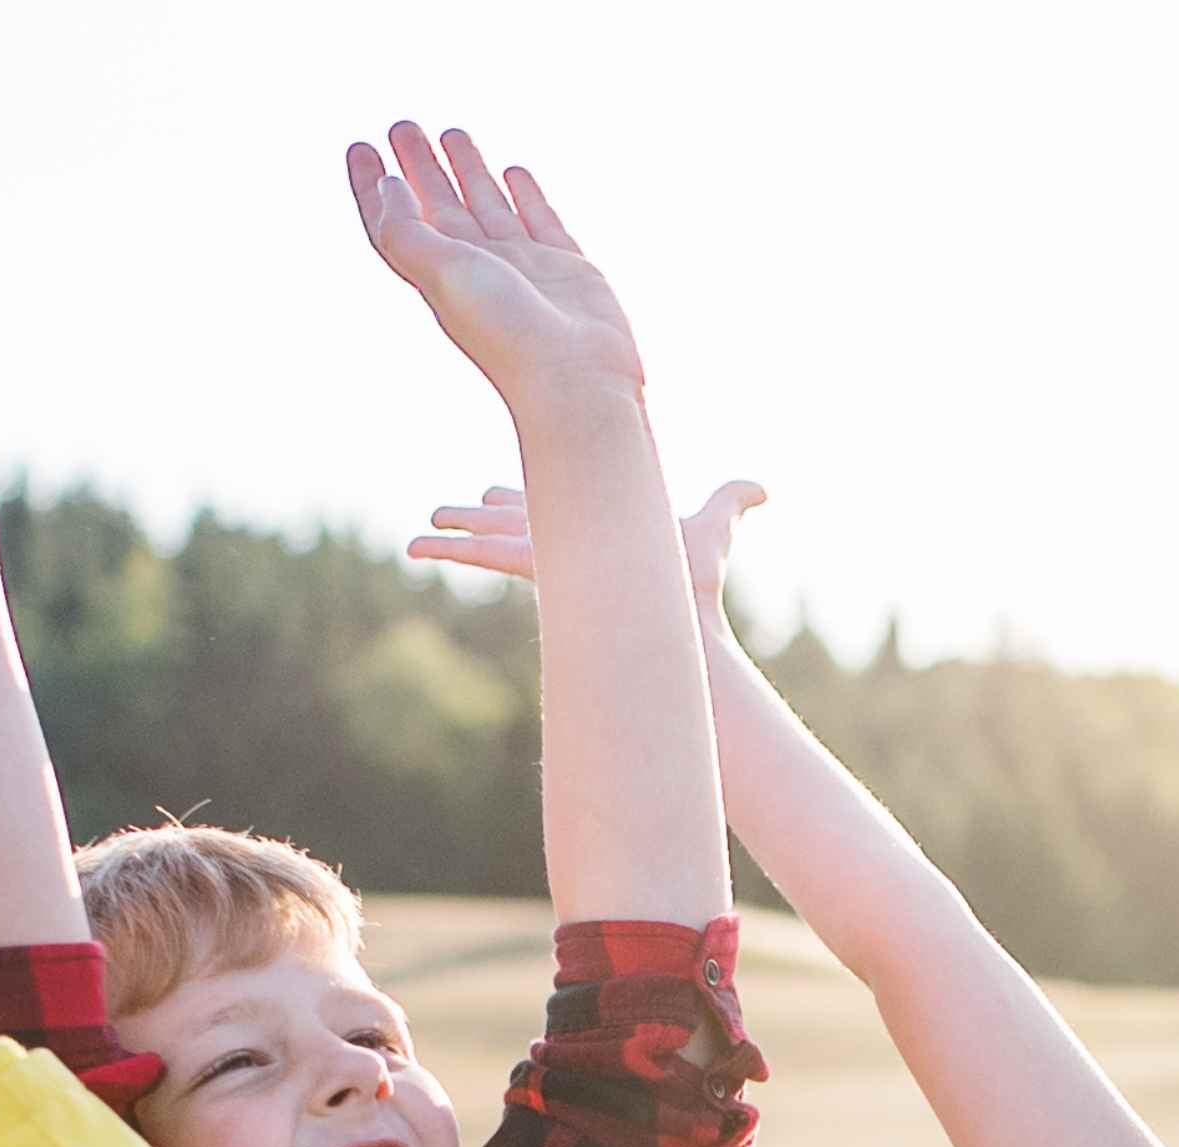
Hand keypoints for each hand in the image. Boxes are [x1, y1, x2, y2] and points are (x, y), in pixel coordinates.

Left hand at [350, 124, 639, 402]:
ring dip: (467, 169)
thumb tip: (388, 186)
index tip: (360, 147)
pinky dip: (525, 193)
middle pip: (439, 205)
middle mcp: (477, 268)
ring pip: (486, 204)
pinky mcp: (565, 267)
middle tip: (401, 125)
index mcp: (440, 273)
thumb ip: (405, 231)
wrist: (576, 379)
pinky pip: (539, 218)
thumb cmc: (506, 333)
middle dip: (418, 165)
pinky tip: (514, 171)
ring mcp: (522, 266)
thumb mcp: (440, 274)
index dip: (373, 187)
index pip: (397, 221)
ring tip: (452, 132)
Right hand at [402, 474, 763, 604]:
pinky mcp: (538, 568)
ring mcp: (549, 558)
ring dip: (453, 534)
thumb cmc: (697, 590)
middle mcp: (567, 545)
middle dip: (476, 515)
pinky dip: (453, 552)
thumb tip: (763, 486)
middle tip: (442, 511)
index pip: (551, 507)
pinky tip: (419, 548)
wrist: (685, 629)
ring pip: (490, 537)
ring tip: (415, 536)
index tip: (493, 491)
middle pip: (511, 520)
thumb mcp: (715, 528)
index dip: (522, 497)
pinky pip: (486, 553)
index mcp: (594, 531)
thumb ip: (733, 502)